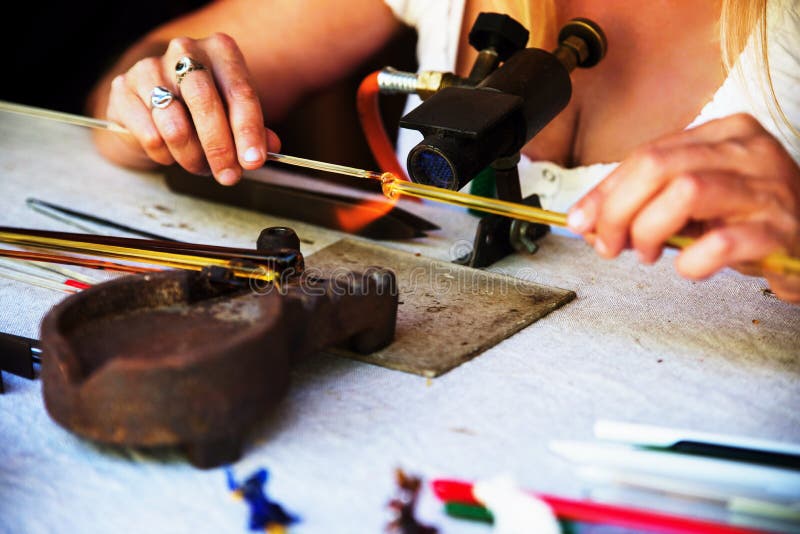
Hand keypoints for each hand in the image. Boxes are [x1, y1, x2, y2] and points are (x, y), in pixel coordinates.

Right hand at [99, 33, 279, 184]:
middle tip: (228, 176)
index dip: (248, 131)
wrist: (153, 104)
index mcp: (220, 51)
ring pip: (175, 125)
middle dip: (219, 148)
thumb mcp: (234, 115)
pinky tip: (171, 154)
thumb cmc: (202, 110)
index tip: (254, 161)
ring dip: (192, 157)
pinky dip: (165, 155)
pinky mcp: (123, 89)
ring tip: (200, 167)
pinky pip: (150, 135)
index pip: (240, 93)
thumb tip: (268, 149)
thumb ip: (254, 131)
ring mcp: (150, 67)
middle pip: (205, 104)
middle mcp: (185, 51)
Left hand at [567, 113, 799, 302]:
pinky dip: (693, 260)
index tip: (581, 220)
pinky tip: (689, 267)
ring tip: (647, 253)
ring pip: (687, 191)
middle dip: (618, 208)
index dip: (605, 190)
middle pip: (660, 166)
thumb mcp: (696, 202)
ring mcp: (770, 189)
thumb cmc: (751, 221)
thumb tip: (590, 221)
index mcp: (726, 134)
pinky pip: (724, 241)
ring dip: (649, 229)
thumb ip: (646, 203)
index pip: (648, 153)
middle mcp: (750, 152)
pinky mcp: (783, 232)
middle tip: (608, 243)